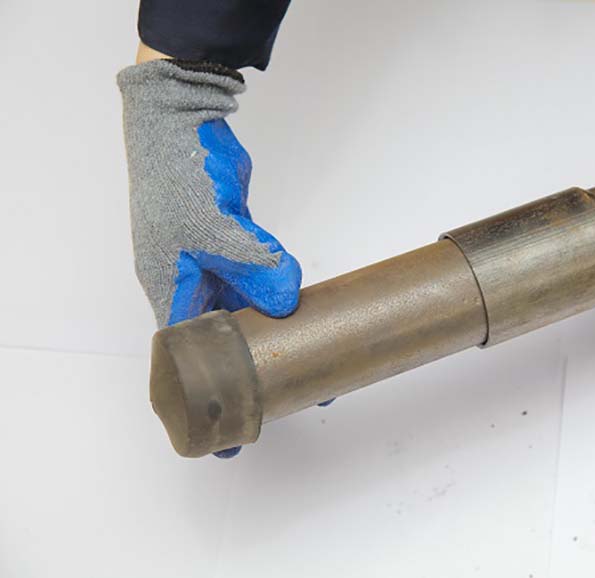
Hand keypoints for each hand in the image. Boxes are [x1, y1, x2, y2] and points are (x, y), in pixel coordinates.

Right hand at [118, 60, 301, 457]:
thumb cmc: (179, 177)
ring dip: (273, 335)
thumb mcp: (217, 229)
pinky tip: (299, 313)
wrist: (185, 126)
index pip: (186, 360)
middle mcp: (188, 281)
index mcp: (169, 288)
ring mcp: (211, 262)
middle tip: (287, 397)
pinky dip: (274, 298)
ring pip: (244, 313)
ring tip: (308, 361)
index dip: (207, 397)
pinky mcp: (233, 245)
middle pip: (221, 342)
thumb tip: (289, 301)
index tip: (227, 433)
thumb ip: (256, 267)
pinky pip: (255, 282)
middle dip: (252, 371)